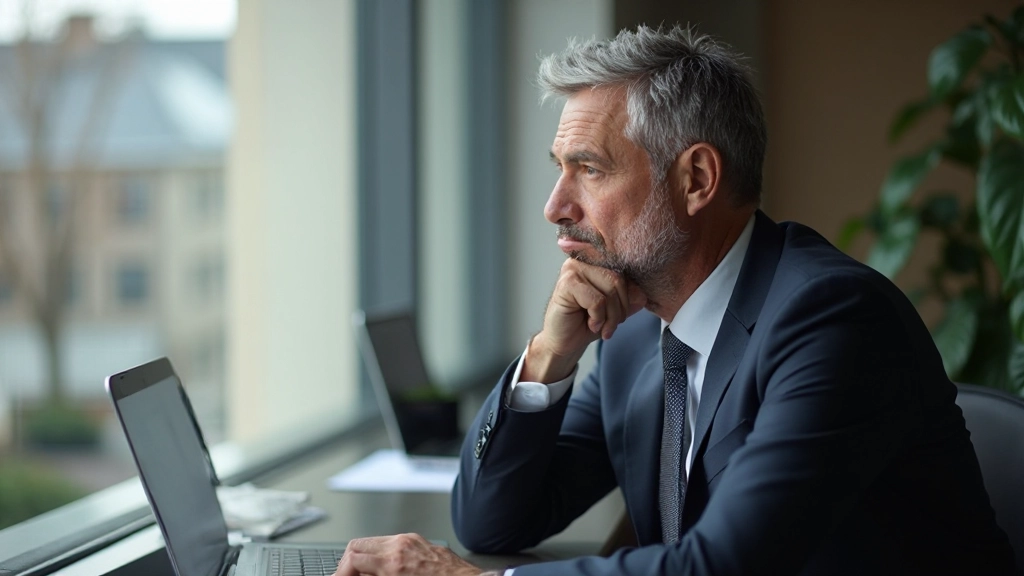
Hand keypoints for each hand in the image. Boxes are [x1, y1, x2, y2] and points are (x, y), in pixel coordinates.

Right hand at [333, 533, 481, 575]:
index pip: (352, 558)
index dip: (341, 572)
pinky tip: (384, 568)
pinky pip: (391, 542)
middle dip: (347, 563)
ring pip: (373, 542)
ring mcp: (410, 541)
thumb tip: (360, 575)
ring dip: (363, 558)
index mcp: (393, 564)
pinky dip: (381, 554)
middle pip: (358, 545)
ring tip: (364, 574)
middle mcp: (400, 546)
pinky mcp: (419, 541)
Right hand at [523, 259, 646, 381]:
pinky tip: (590, 324)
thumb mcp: (614, 310)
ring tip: (600, 327)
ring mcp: (573, 270)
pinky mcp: (566, 283)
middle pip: (619, 280)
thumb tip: (642, 295)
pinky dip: (598, 318)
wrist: (563, 343)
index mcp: (596, 261)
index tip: (620, 316)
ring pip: (610, 291)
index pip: (625, 272)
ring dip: (610, 317)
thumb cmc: (585, 323)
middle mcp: (584, 260)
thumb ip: (630, 300)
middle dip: (620, 309)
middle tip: (610, 326)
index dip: (628, 297)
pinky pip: (597, 301)